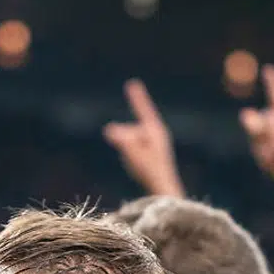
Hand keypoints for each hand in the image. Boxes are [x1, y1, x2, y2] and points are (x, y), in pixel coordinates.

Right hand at [103, 79, 185, 196]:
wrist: (164, 189)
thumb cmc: (151, 172)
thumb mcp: (134, 154)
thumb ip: (122, 140)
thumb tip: (109, 129)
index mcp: (156, 130)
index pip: (143, 109)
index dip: (137, 98)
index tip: (132, 84)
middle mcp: (156, 135)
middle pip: (131, 130)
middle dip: (126, 140)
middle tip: (135, 158)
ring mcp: (154, 145)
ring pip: (131, 141)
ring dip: (129, 151)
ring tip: (139, 166)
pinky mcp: (151, 155)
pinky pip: (134, 150)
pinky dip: (131, 156)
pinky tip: (138, 168)